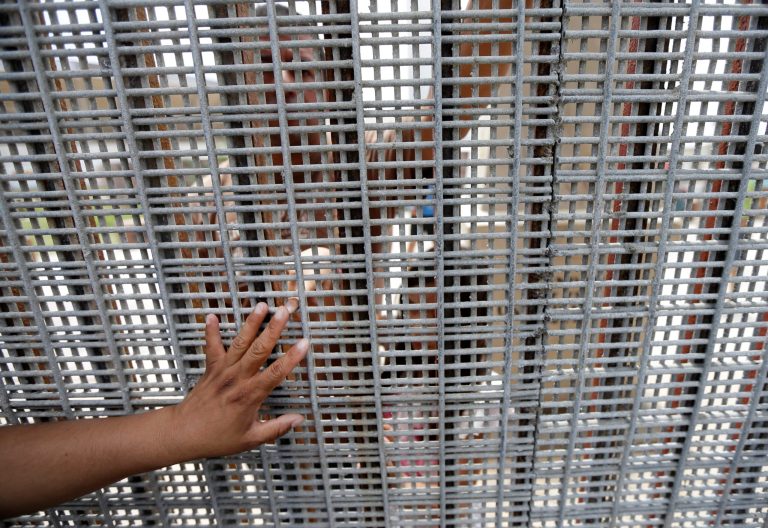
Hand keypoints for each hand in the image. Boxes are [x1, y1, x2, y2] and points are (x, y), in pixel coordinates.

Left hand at [168, 301, 307, 458]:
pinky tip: (212, 316)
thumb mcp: (250, 438)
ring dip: (252, 323)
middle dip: (274, 329)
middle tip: (285, 311)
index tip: (304, 342)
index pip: (276, 372)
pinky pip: (211, 346)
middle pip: (259, 349)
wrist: (183, 433)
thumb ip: (276, 428)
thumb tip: (298, 420)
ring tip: (263, 305)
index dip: (292, 357)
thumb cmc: (217, 438)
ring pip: (240, 342)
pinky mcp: (210, 368)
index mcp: (250, 395)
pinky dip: (211, 331)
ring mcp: (223, 371)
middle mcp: (237, 378)